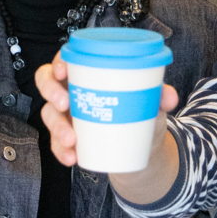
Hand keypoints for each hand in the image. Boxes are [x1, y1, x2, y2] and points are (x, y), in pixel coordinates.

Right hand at [36, 51, 178, 170]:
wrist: (140, 150)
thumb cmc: (139, 114)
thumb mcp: (150, 104)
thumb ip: (159, 96)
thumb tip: (169, 96)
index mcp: (88, 74)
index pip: (65, 60)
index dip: (58, 62)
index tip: (64, 70)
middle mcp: (72, 91)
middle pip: (47, 82)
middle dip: (51, 91)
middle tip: (64, 103)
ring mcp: (66, 115)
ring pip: (49, 115)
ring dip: (57, 127)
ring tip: (72, 139)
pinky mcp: (66, 138)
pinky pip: (56, 143)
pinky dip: (61, 151)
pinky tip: (72, 157)